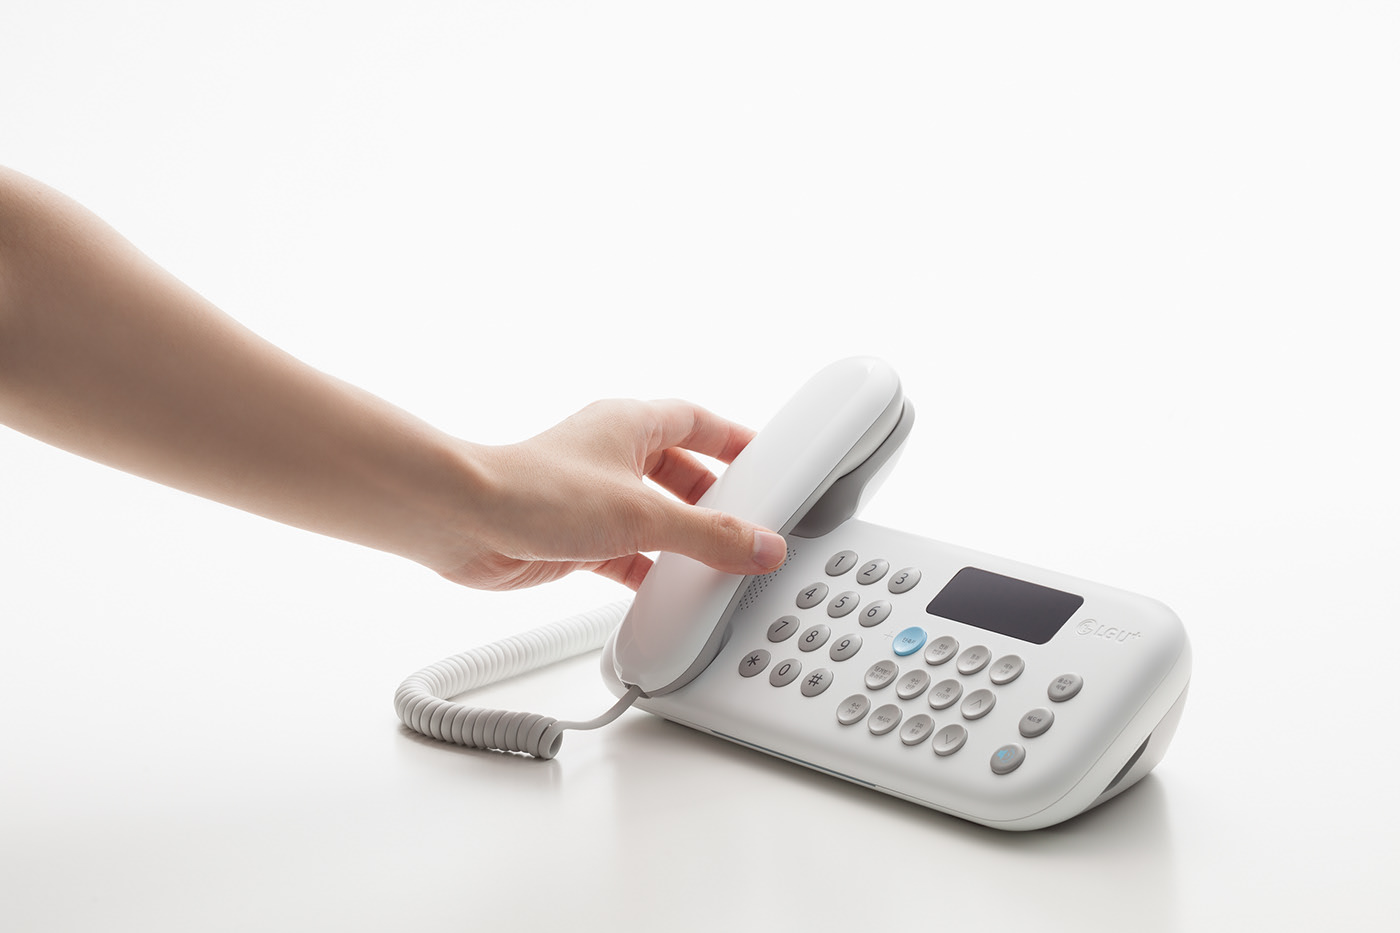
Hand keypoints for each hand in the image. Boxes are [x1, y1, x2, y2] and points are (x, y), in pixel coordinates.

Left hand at [437, 399, 788, 590]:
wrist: (462, 519)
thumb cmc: (534, 489)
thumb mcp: (643, 514)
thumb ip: (709, 536)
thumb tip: (761, 546)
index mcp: (631, 423)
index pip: (699, 422)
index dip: (735, 440)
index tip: (768, 459)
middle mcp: (611, 453)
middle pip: (679, 471)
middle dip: (712, 499)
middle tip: (747, 523)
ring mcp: (590, 494)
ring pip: (651, 514)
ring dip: (679, 537)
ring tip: (714, 562)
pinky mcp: (571, 534)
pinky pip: (624, 550)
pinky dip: (647, 569)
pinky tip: (664, 592)